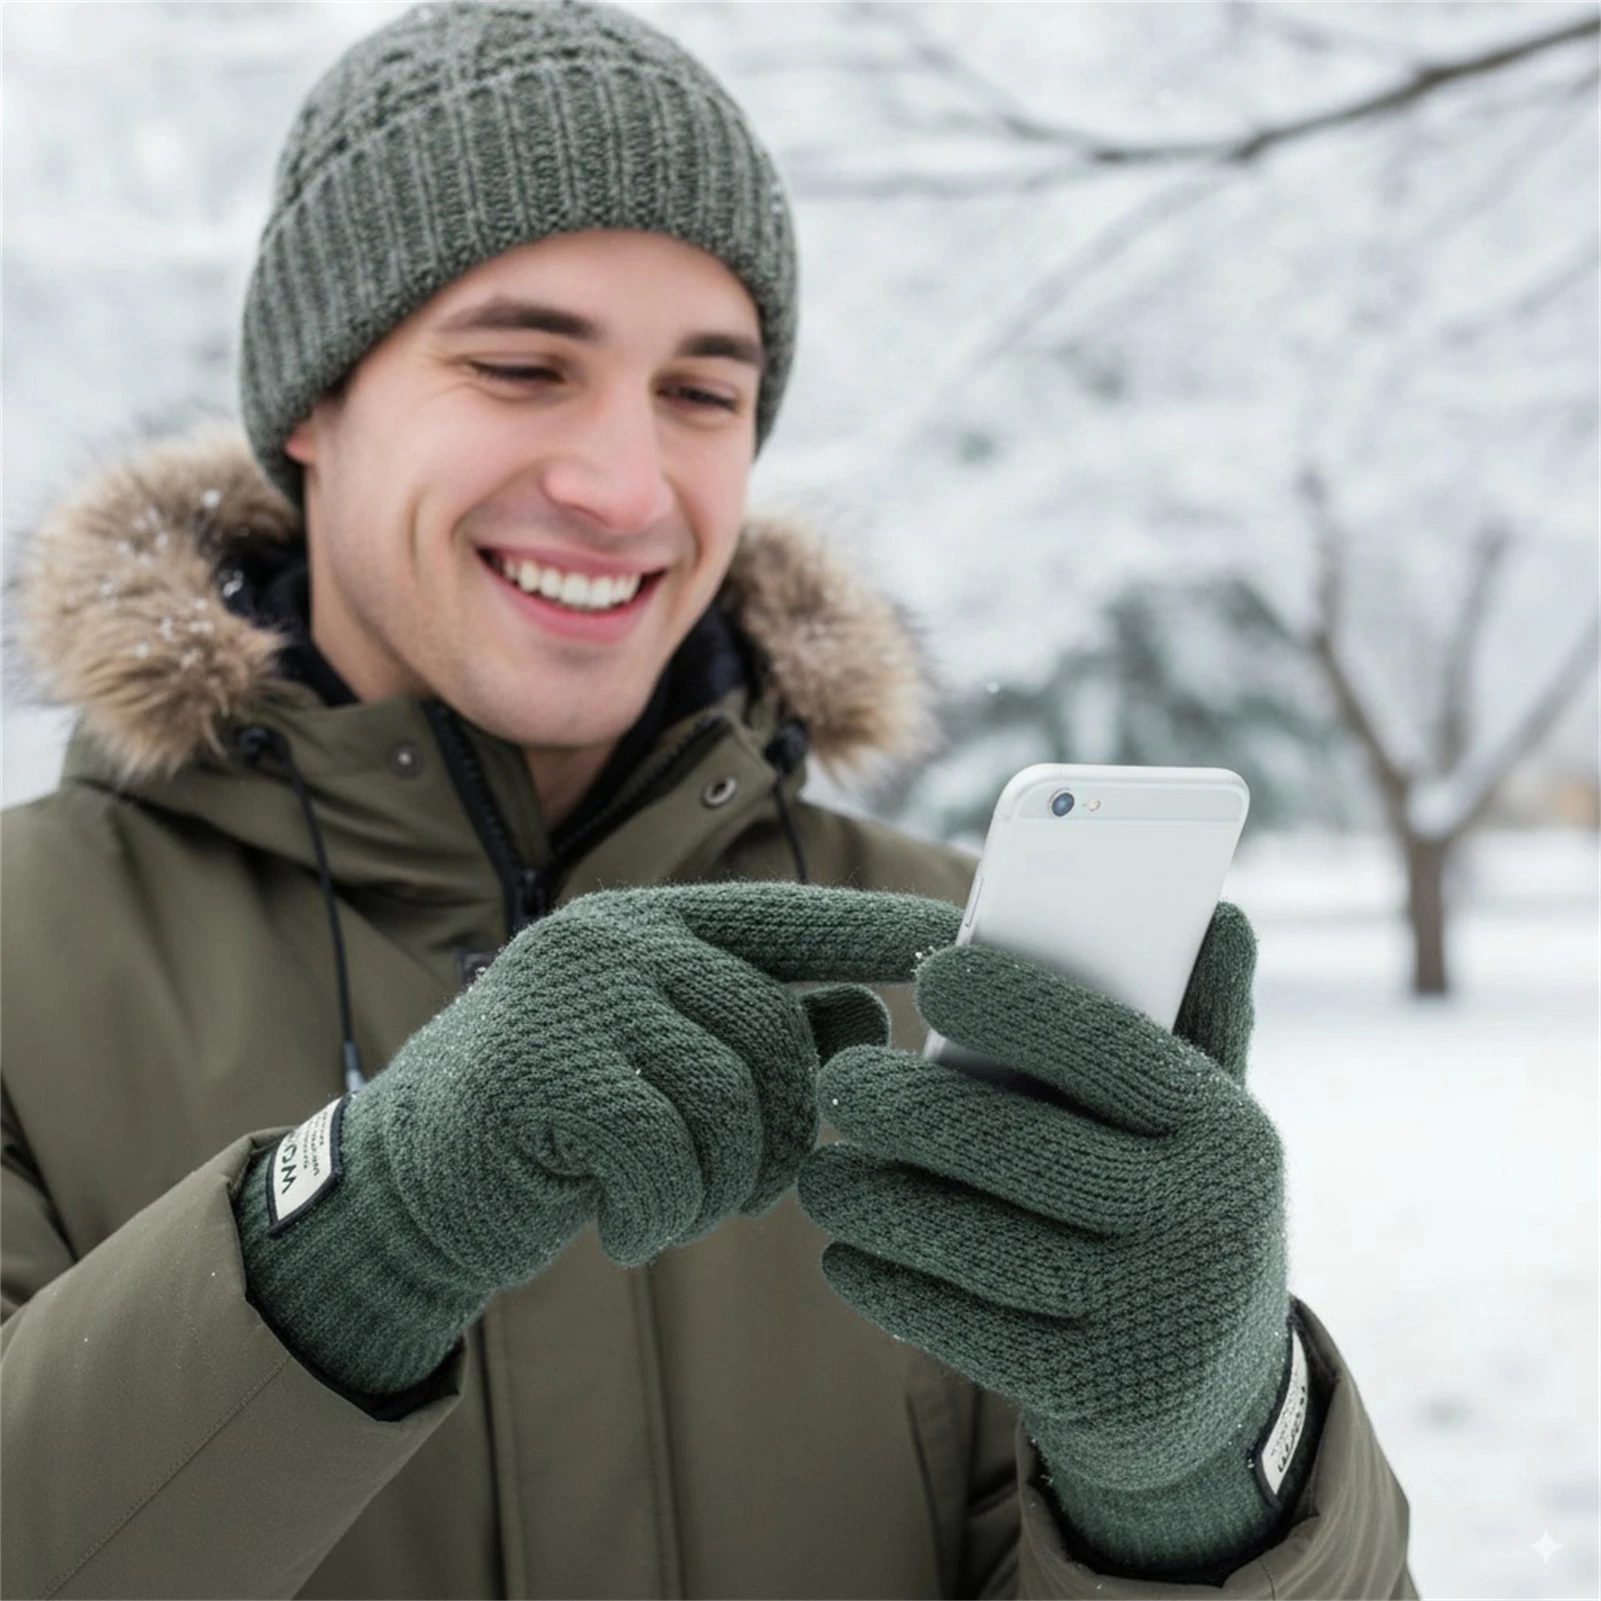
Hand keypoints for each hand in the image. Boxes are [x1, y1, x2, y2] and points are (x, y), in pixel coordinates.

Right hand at [237, 883, 960, 1394]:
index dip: (869, 929)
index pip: (782, 916)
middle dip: (784, 1129)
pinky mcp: (543, 1072)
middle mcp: (613, 941)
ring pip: (728, 1095)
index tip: (950, 936)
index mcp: (645, 927)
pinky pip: (666, 1153)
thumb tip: (866, 1023)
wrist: (404, 1189)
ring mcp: (574, 998)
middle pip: (772, 1028)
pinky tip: (627, 1226)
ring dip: (724, 1182)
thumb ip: (750, 1032)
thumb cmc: (551, 1127)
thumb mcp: (654, 1063)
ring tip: (679, 1208)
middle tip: (749, 1188)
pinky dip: (665, 1212)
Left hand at [797, 905, 1297, 1570]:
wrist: (1217, 1400)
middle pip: (1022, 1148)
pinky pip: (965, 1328)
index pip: (1110, 1048)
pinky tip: (846, 1255)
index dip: (1017, 1004)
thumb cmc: (1178, 1208)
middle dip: (911, 1113)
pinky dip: (891, 1285)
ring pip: (977, 1243)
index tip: (932, 971)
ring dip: (878, 1202)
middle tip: (837, 1084)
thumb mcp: (1207, 1123)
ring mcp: (1150, 1319)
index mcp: (1227, 1131)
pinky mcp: (1094, 1394)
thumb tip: (1218, 911)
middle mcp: (1203, 1224)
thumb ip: (1199, 1020)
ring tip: (820, 1177)